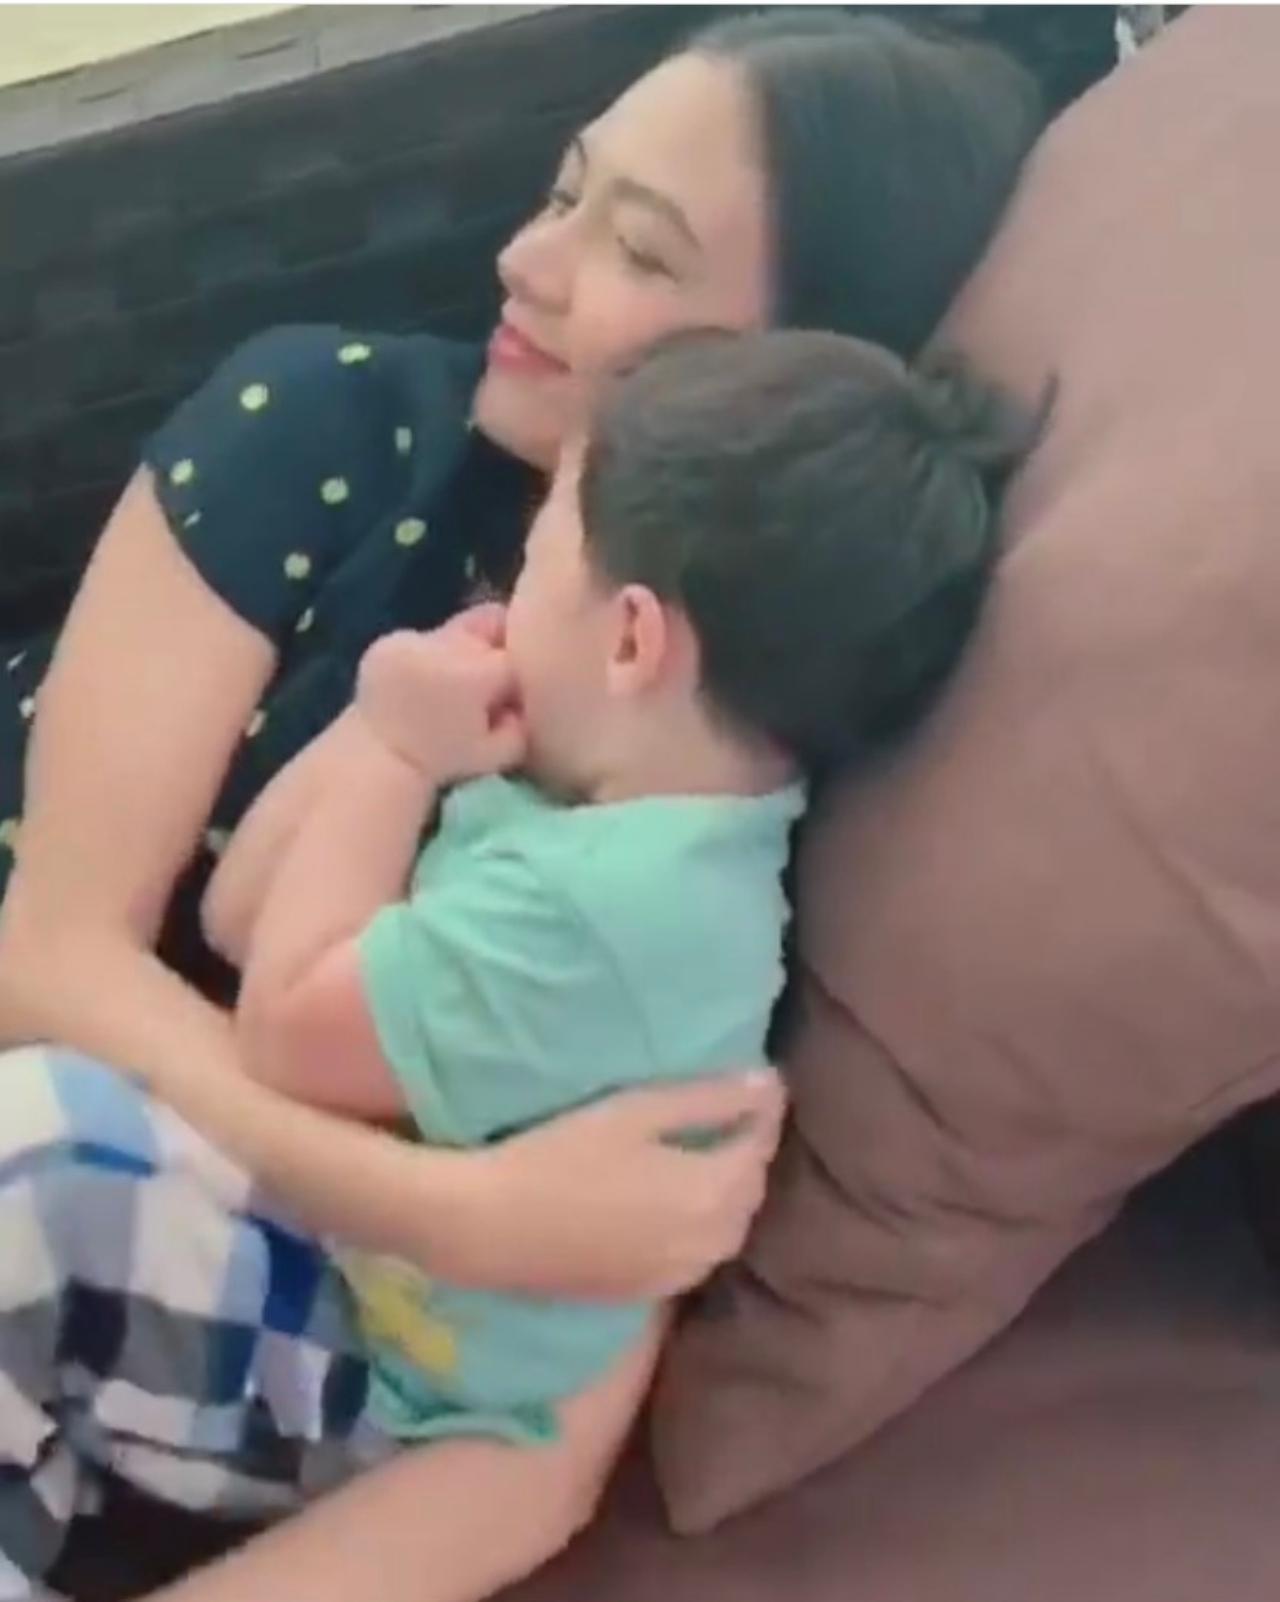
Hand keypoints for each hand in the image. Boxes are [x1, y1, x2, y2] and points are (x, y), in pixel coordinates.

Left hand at [355, 606, 524, 782]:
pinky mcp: (389, 640)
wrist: (380, 760)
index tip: (511, 696)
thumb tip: (525, 699)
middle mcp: (446, 645)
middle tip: (486, 682)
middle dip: (494, 650)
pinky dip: (428, 654)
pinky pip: (424, 638)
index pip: (518, 654)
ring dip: (461, 650)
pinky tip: (421, 681)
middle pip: (491, 626)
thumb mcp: (500, 754)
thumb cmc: (445, 760)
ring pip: (457, 629)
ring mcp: (414, 639)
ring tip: (450, 684)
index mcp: (477, 673)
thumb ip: (526, 723)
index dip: (519, 674)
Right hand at [454, 1072, 785, 1300]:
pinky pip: (699, 1257)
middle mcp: (710, 1241)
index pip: (761, 1145)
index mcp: (713, 1190)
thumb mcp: (637, 1111)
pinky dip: (701, 1229)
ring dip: (727, 1194)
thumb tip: (768, 1086)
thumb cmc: (561, 1155)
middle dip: (747, 1153)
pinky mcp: (651, 1295)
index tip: (754, 1085)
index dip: (761, 1112)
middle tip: (725, 1116)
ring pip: (729, 1229)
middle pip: (750, 1190)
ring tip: (700, 1158)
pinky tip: (670, 1207)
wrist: (493, 1229)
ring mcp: (681, 1274)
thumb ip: (708, 1099)